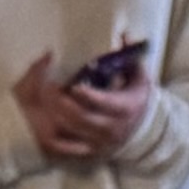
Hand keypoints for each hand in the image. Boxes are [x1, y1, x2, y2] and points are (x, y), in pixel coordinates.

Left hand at [14, 54, 150, 163]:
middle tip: (50, 88)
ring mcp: (100, 142)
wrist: (144, 131)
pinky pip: (70, 148)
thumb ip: (131, 57)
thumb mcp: (139, 77)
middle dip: (64, 104)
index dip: (88, 95)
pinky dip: (57, 137)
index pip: (104, 103)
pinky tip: (47, 122)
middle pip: (83, 118)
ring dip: (57, 115)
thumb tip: (124, 36)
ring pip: (74, 131)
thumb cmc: (137, 98)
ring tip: (44, 100)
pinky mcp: (91, 152)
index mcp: (124, 109)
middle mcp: (111, 128)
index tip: (74, 85)